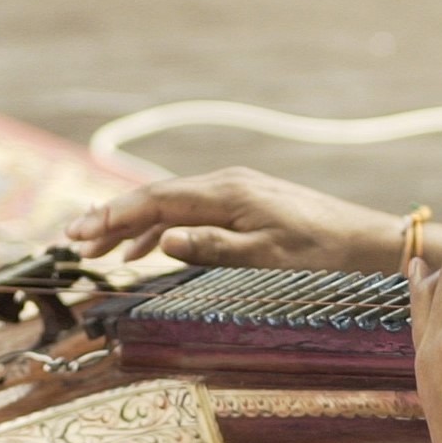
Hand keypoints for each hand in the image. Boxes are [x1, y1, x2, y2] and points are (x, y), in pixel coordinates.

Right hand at [65, 167, 404, 271]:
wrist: (367, 241)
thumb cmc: (322, 254)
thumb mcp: (266, 258)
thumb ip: (212, 247)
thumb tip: (161, 240)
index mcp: (228, 193)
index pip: (155, 201)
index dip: (113, 217)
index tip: (78, 234)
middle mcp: (227, 183)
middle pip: (156, 198)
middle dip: (112, 219)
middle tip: (74, 242)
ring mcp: (236, 191)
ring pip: (171, 205)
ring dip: (134, 227)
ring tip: (100, 252)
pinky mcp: (246, 202)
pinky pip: (192, 212)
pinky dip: (163, 229)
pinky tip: (145, 250)